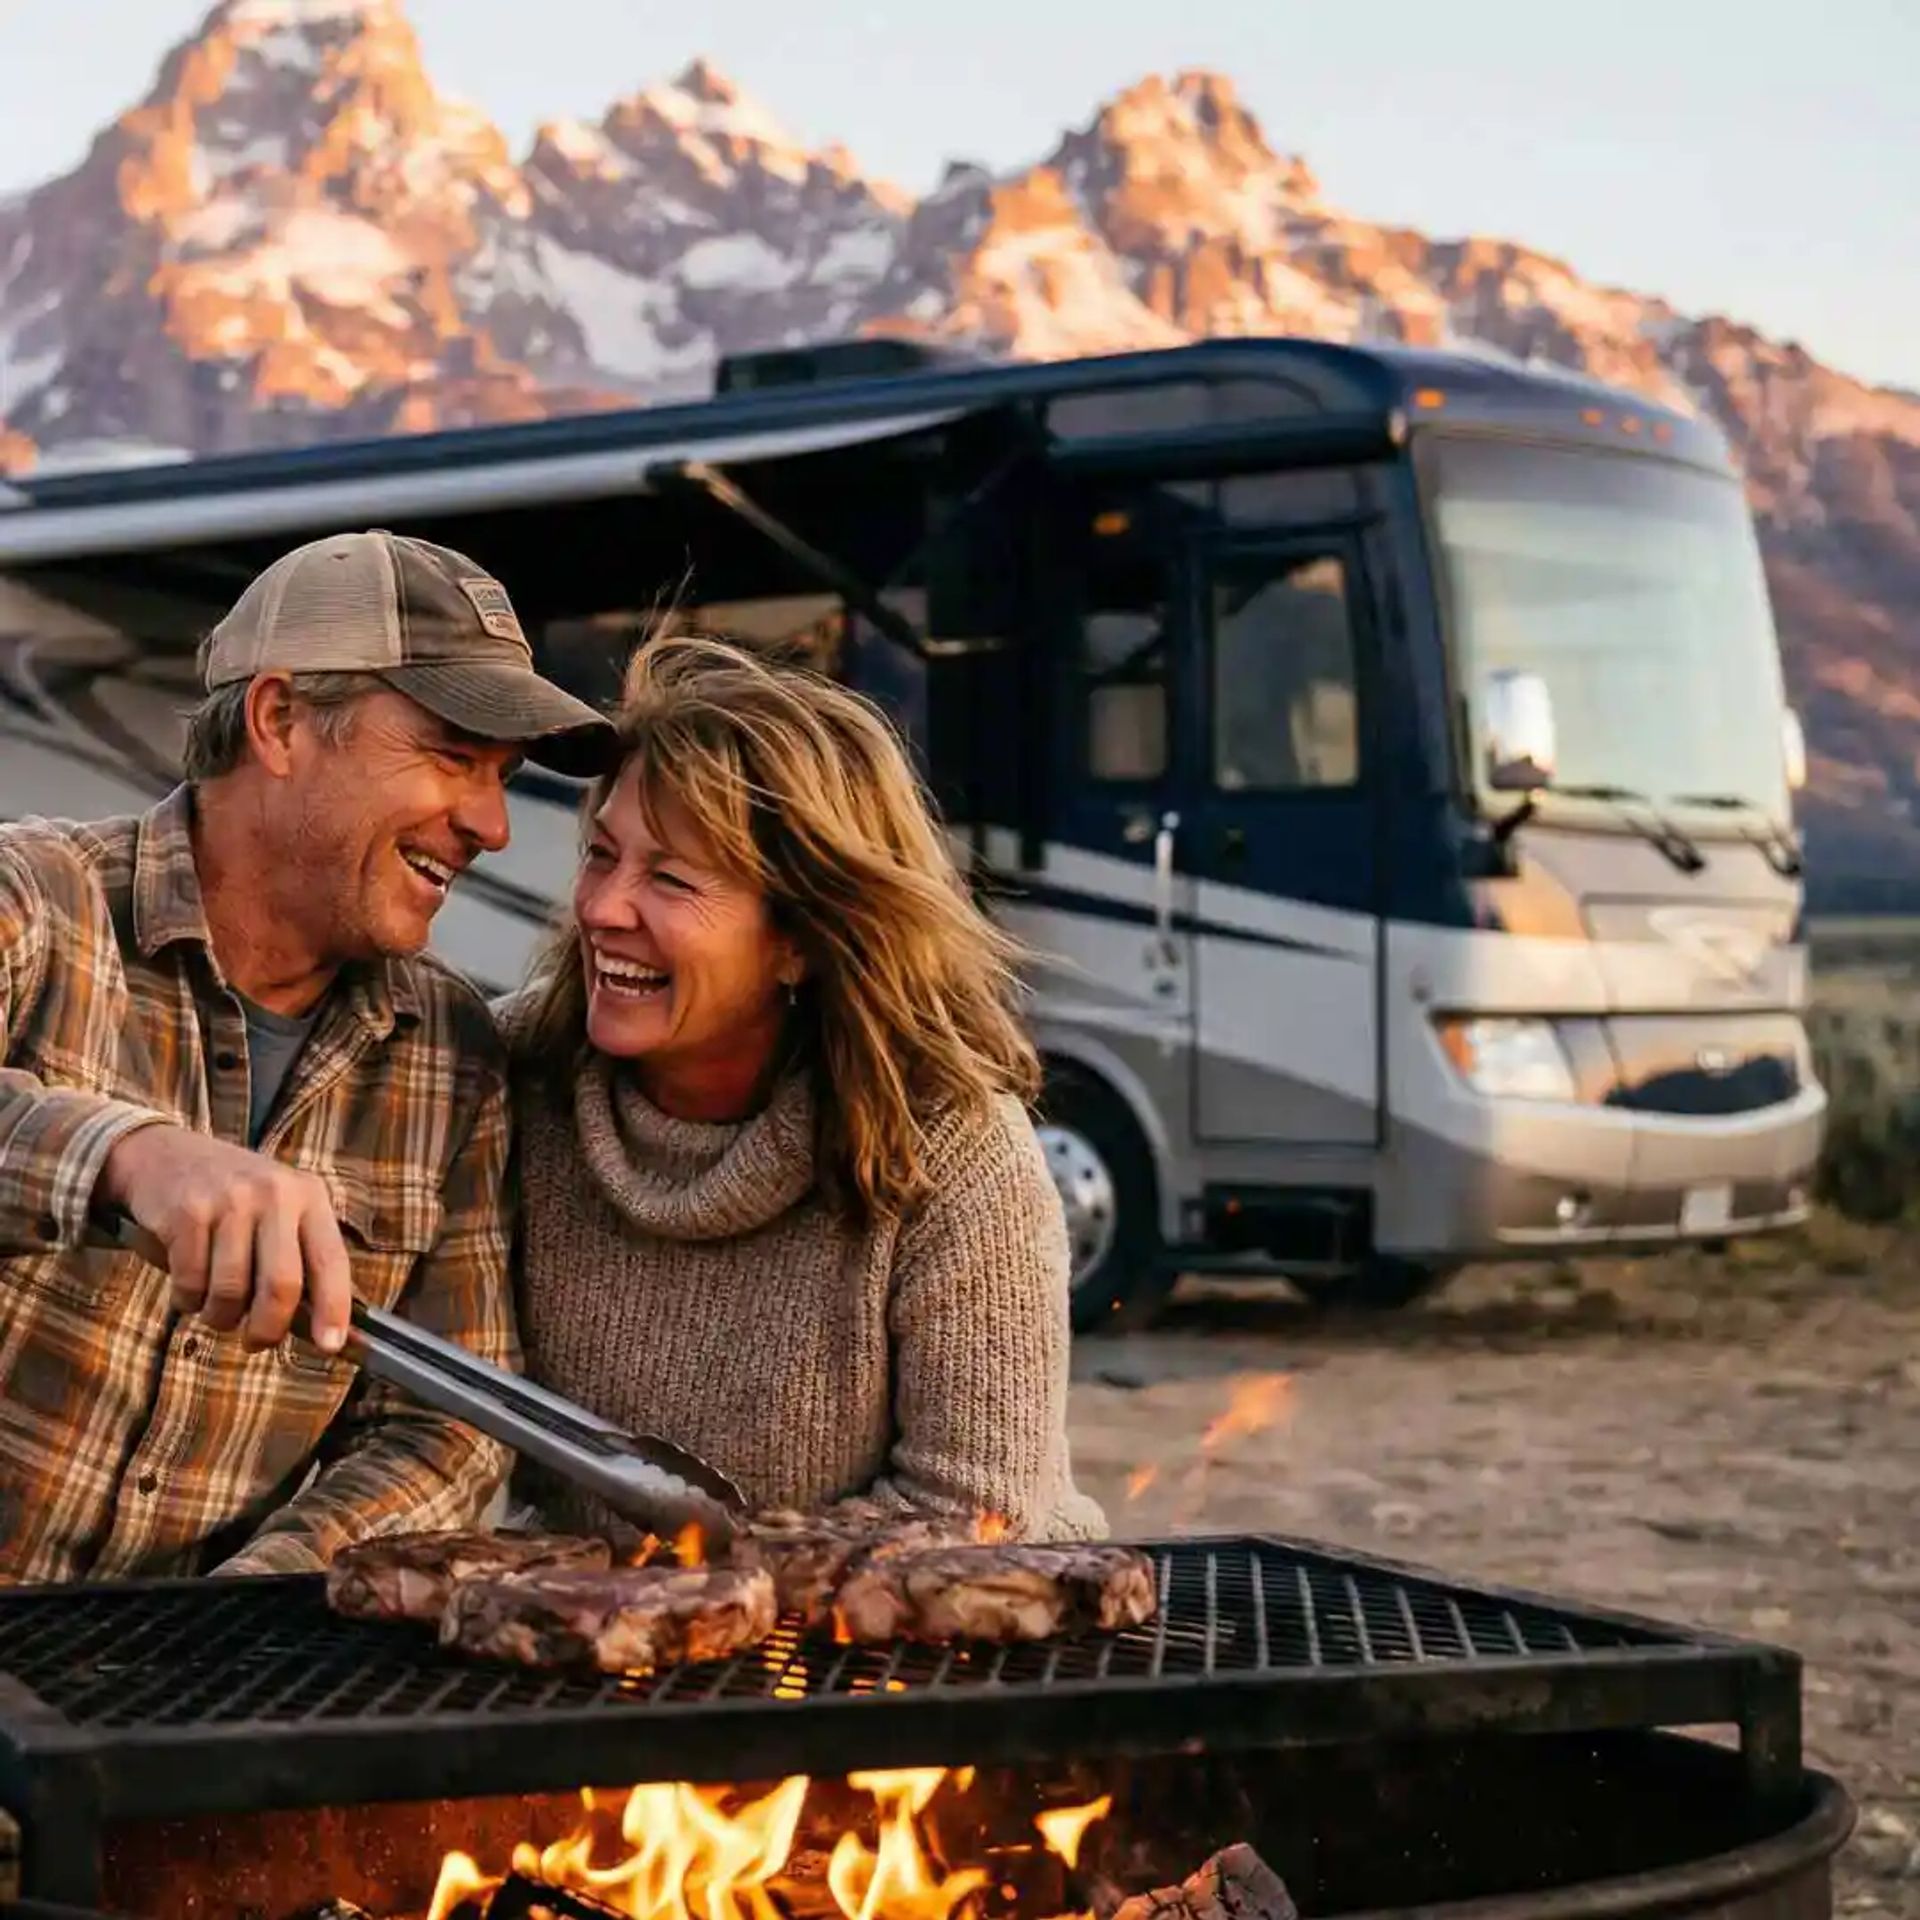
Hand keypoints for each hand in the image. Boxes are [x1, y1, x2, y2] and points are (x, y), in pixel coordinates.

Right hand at [96, 1125, 352, 1352]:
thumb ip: (298, 1255)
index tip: (330, 1345)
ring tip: (216, 1310)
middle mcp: (275, 1194)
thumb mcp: (279, 1209)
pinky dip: (187, 1300)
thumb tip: (317, 1325)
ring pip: (231, 1291)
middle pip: (281, 1285)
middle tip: (257, 1341)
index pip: (331, 1260)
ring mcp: (230, 1201)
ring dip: (220, 1317)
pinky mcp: (186, 1212)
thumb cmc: (231, 1197)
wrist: (161, 1153)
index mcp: (309, 1196)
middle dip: (268, 1328)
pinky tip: (188, 1287)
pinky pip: (191, 1282)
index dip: (333, 1308)